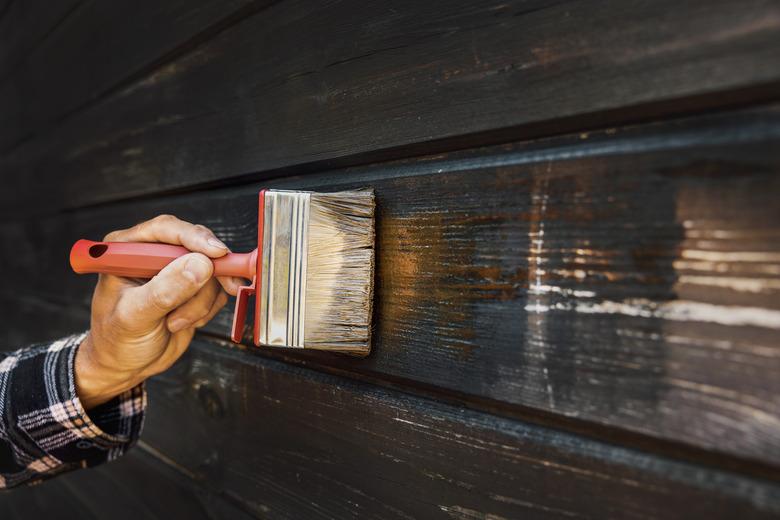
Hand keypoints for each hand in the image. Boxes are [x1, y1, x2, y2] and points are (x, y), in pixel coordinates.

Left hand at [75, 215, 243, 408]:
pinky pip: (216, 288)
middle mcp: (152, 254)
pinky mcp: (192, 287)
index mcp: (127, 250)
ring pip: (210, 271)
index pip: (166, 229)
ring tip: (176, 322)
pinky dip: (208, 308)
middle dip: (208, 272)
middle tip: (226, 286)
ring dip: (201, 301)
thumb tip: (201, 265)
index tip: (216, 253)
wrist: (126, 365)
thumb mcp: (135, 316)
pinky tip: (187, 322)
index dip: (194, 237)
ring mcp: (174, 270)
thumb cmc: (116, 341)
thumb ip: (165, 290)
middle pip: (196, 245)